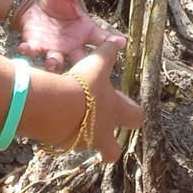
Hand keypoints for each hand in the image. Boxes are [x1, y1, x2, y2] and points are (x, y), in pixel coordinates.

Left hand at [16, 0, 126, 70]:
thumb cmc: (57, 2)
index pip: (100, 38)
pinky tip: (24, 47)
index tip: (120, 43)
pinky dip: (29, 51)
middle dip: (83, 67)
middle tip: (84, 69)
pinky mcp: (37, 48)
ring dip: (55, 64)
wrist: (35, 8)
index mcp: (85, 30)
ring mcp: (55, 49)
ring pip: (58, 62)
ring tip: (52, 62)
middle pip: (81, 60)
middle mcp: (72, 45)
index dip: (111, 42)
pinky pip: (33, 52)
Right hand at [64, 43, 143, 161]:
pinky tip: (56, 117)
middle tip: (102, 129)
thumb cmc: (83, 84)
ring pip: (87, 145)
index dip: (134, 113)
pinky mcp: (61, 145)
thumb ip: (108, 51)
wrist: (55, 107)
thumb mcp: (98, 62)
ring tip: (73, 114)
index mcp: (115, 112)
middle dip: (111, 145)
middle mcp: (102, 132)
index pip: (136, 119)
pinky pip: (66, 142)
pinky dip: (64, 132)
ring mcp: (82, 142)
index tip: (126, 106)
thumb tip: (117, 41)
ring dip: (83, 133)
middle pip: (113, 152)